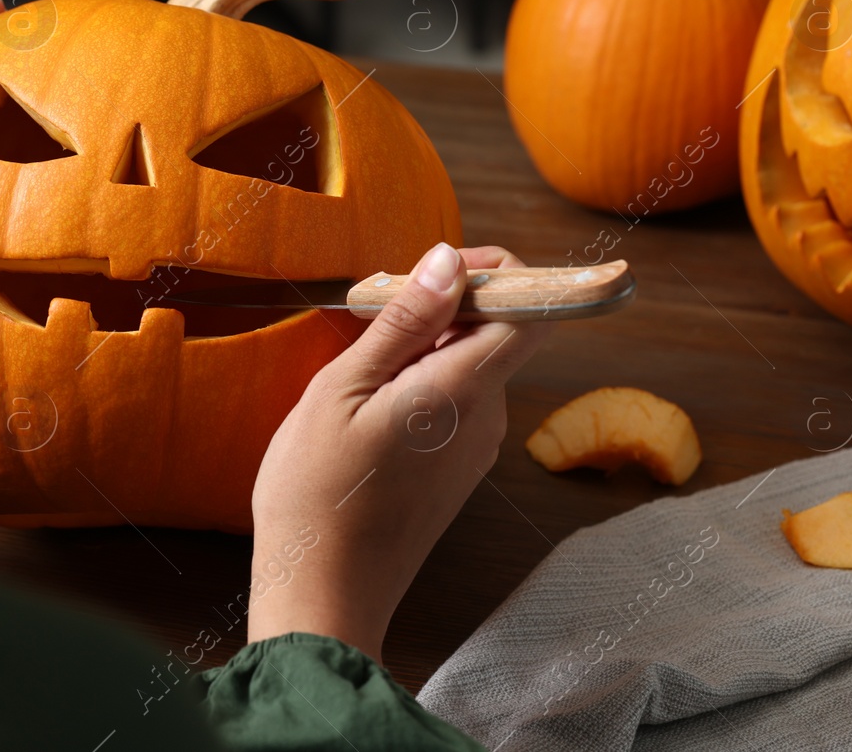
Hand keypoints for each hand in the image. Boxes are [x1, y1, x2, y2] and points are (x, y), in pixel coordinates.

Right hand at [246, 242, 550, 662]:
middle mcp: (488, 417)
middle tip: (372, 309)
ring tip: (360, 361)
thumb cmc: (318, 493)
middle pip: (499, 329)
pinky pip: (458, 398)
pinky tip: (369, 400)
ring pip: (473, 362)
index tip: (438, 266)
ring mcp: (477, 446)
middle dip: (445, 301)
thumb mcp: (344, 389)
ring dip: (427, 341)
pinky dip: (422, 378)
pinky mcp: (459, 468)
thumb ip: (404, 322)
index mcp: (464, 390)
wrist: (322, 593)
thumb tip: (448, 259)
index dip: (500, 270)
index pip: (533, 309)